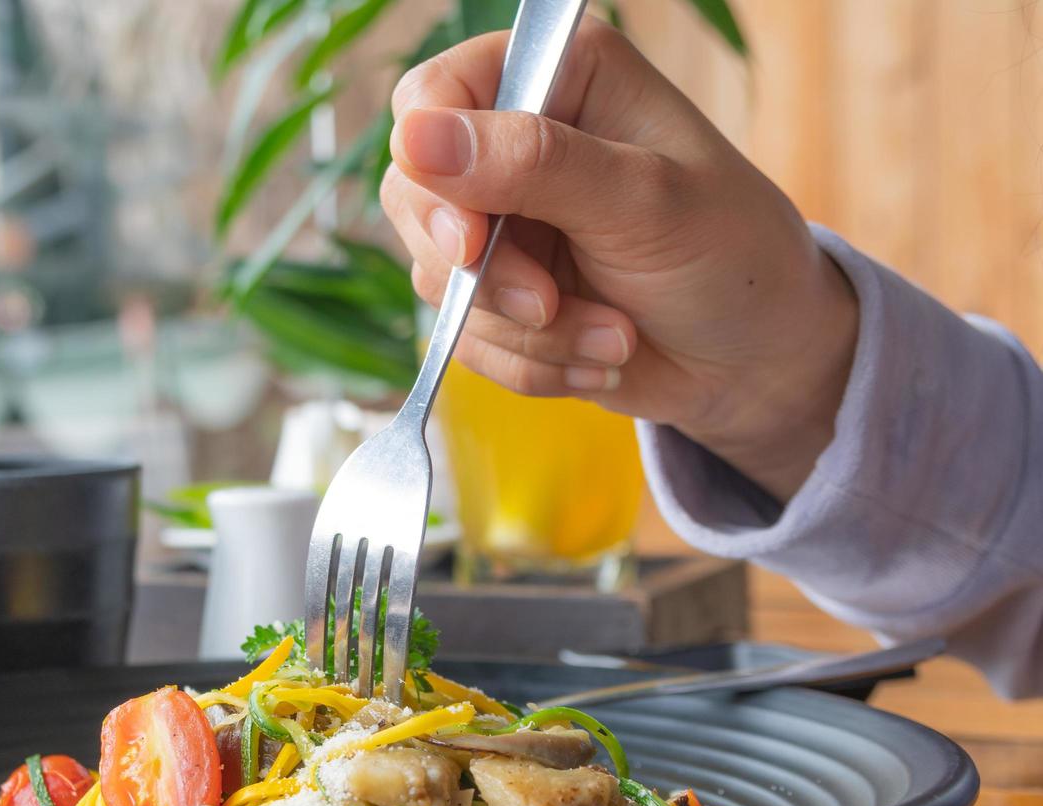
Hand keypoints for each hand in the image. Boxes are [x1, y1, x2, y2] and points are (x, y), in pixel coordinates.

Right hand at [381, 21, 858, 501]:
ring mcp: (501, 225)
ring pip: (438, 279)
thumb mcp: (643, 200)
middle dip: (483, 271)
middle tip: (545, 304)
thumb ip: (533, 163)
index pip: (434, 95)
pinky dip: (530, 363)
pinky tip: (599, 355)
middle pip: (413, 194)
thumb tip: (415, 139)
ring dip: (526, 330)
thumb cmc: (728, 254)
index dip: (431, 165)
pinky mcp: (496, 298)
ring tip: (615, 334)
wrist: (756, 361)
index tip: (471, 237)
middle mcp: (514, 144)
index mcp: (557, 78)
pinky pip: (465, 338)